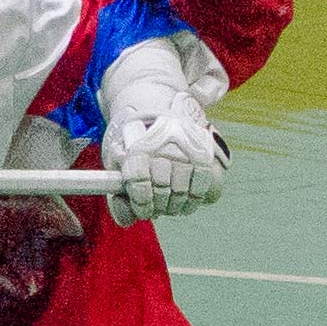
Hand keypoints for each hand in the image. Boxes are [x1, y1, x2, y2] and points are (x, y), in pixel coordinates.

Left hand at [109, 97, 226, 220]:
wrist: (157, 106)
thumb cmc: (134, 142)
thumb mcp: (117, 161)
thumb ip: (117, 193)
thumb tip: (129, 219)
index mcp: (138, 145)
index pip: (140, 183)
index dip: (141, 203)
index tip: (143, 209)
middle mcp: (164, 145)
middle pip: (163, 191)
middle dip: (159, 206)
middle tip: (158, 207)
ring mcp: (188, 148)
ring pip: (185, 193)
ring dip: (178, 206)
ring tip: (172, 204)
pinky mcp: (207, 153)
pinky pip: (209, 188)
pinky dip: (198, 199)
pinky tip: (189, 198)